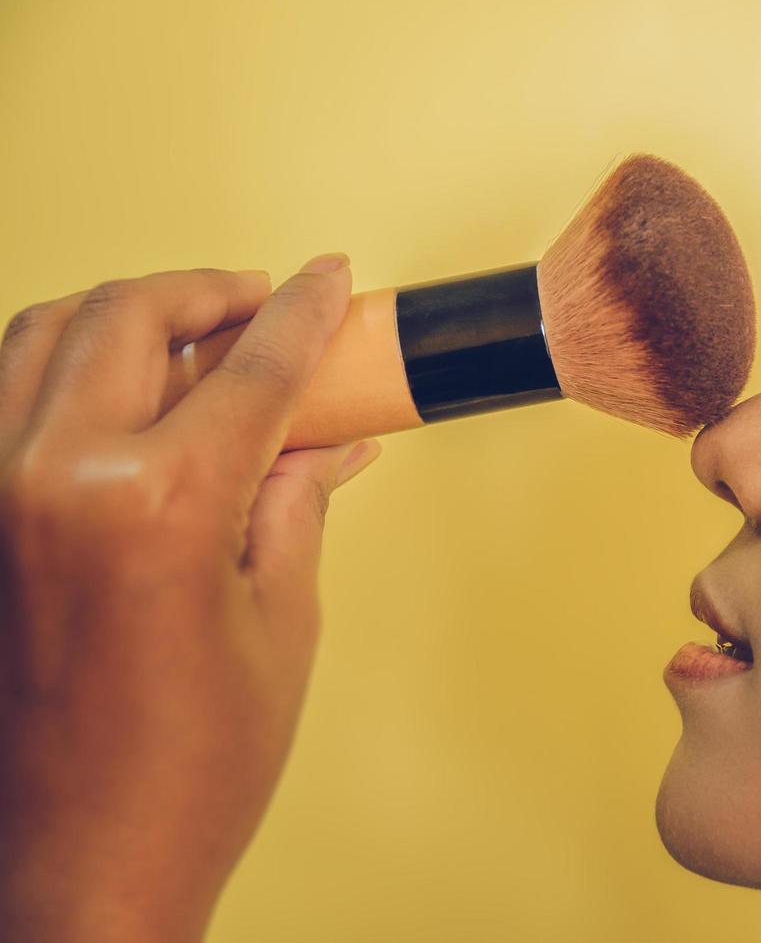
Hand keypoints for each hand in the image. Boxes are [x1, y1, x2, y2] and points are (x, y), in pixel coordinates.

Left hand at [0, 254, 381, 942]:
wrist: (82, 867)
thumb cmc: (187, 771)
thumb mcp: (280, 625)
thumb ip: (298, 502)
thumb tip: (332, 440)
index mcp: (161, 505)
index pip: (252, 366)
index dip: (302, 311)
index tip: (325, 279)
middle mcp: (55, 478)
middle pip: (133, 314)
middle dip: (211, 289)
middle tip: (261, 300)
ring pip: (43, 330)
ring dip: (124, 310)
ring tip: (188, 330)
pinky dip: (55, 360)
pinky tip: (106, 385)